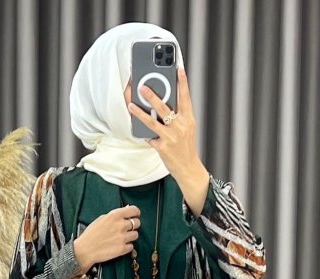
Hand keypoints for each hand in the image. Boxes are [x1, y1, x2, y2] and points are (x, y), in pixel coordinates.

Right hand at [73, 204, 140, 268]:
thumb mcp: (101, 219)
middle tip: (127, 228)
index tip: (135, 215)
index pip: (133, 210)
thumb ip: (114, 216)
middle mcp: (120, 226)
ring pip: (136, 235)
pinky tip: (119, 245)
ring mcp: (123, 238)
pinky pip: (132, 246)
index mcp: (114, 216)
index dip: (136, 213)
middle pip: (137, 223)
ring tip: (121, 237)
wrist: (86, 249)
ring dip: (130, 236)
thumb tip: (125, 212)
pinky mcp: (123, 249)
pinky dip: (127, 246)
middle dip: (133, 225)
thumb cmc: (91, 234)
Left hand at [128, 66, 209, 214]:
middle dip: (153, 97)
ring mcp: (172, 137)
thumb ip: (177, 115)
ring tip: (131, 104)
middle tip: (142, 86)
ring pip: (153, 122)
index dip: (182, 83)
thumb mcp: (186, 129)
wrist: (188, 169)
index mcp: (188, 120)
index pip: (186, 98)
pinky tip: (136, 125)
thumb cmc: (185, 147)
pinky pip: (149, 136)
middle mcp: (181, 127)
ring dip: (140, 112)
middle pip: (165, 109)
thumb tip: (160, 102)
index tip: (178, 68)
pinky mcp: (163, 147)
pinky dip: (143, 131)